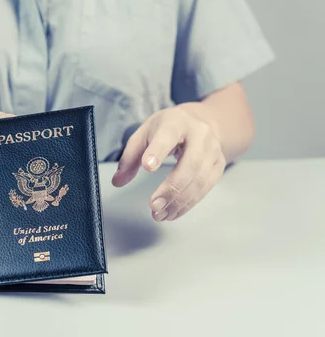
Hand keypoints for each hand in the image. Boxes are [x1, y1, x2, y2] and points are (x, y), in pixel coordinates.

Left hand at [112, 104, 225, 221]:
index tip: (147, 167)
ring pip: (200, 179)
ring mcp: (213, 150)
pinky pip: (205, 188)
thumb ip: (130, 157)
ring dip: (179, 201)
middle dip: (171, 188)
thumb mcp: (144, 134)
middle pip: (190, 163)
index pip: (167, 136)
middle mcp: (199, 134)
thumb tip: (117, 181)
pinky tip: (173, 212)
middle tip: (153, 206)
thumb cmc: (167, 128)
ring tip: (160, 214)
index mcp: (176, 122)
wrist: (200, 121)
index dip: (158, 152)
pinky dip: (188, 204)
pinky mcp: (219, 165)